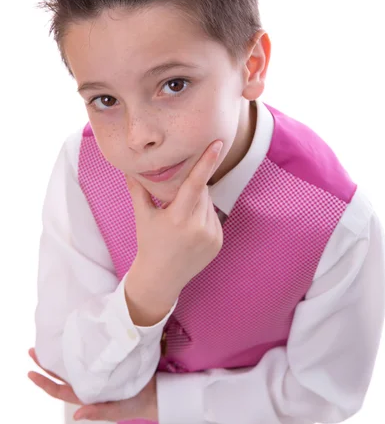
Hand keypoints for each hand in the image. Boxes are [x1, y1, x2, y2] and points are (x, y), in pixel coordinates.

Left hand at [27, 348, 157, 421]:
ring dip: (58, 354)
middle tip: (32, 350)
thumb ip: (98, 413)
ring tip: (48, 342)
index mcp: (86, 396)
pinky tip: (74, 337)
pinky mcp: (106, 362)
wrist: (154, 393)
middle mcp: (87, 383)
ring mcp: (95, 372)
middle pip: (61, 374)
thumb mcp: (117, 412)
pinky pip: (87, 355)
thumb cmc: (134, 405)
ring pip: (71, 363)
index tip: (30, 372)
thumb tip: (76, 416)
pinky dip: (78, 347)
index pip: (60, 390)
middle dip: (45, 363)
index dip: (44, 382)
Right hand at [125, 140, 223, 301]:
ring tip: (181, 218)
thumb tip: (127, 167)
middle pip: (202, 191)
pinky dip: (204, 215)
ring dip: (198, 202)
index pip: (195, 184)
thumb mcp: (142, 217)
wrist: (162, 278)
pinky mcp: (219, 242)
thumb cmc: (149, 244)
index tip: (217, 145)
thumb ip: (138, 190)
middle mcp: (197, 228)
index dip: (206, 163)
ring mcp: (211, 236)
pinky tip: (190, 229)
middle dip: (192, 188)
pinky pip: (214, 217)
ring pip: (209, 203)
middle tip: (176, 199)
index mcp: (177, 219)